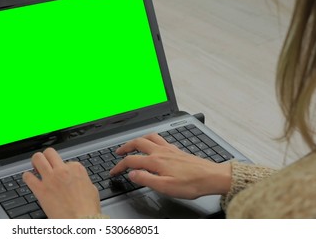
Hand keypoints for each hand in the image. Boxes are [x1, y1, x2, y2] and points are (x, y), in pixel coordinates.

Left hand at [23, 148, 100, 217]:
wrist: (81, 221)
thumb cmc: (88, 209)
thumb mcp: (92, 189)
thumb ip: (82, 180)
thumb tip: (79, 181)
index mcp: (76, 169)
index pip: (66, 160)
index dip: (63, 168)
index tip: (61, 174)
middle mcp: (62, 170)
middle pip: (49, 153)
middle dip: (46, 157)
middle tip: (45, 163)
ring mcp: (50, 179)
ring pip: (37, 158)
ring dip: (35, 162)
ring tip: (36, 167)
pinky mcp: (40, 190)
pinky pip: (28, 177)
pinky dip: (27, 177)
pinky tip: (30, 180)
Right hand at [110, 133, 231, 198]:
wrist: (212, 177)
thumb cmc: (191, 184)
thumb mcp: (165, 187)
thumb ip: (146, 179)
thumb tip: (131, 174)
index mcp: (156, 161)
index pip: (131, 161)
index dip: (119, 166)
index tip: (113, 172)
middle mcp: (161, 151)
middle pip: (137, 143)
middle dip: (125, 147)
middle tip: (118, 153)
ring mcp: (169, 149)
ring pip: (148, 137)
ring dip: (137, 139)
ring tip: (132, 144)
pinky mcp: (176, 150)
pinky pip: (159, 138)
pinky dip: (151, 139)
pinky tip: (153, 144)